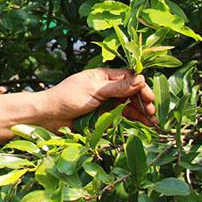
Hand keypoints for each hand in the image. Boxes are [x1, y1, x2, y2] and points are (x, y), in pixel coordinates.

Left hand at [0, 68, 156, 142]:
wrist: (48, 116)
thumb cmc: (67, 98)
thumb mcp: (94, 91)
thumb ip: (118, 88)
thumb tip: (141, 79)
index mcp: (103, 76)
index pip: (129, 78)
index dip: (141, 87)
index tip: (150, 99)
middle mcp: (106, 87)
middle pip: (131, 92)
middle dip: (144, 101)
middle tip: (153, 114)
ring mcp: (105, 102)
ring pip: (128, 105)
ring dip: (141, 112)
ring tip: (152, 123)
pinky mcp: (102, 116)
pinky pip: (121, 116)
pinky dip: (132, 119)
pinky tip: (142, 125)